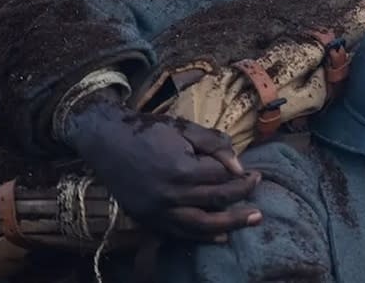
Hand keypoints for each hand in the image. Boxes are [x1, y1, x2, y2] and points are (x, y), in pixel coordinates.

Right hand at [65, 88, 262, 241]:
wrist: (106, 140)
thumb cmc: (148, 130)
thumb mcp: (184, 128)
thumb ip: (214, 145)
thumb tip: (239, 167)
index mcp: (180, 169)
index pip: (222, 177)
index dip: (241, 175)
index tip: (253, 172)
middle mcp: (169, 195)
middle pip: (216, 201)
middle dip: (242, 196)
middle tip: (258, 189)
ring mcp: (157, 211)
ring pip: (201, 225)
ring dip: (230, 224)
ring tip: (253, 220)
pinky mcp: (147, 219)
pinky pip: (180, 233)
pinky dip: (202, 236)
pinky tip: (221, 236)